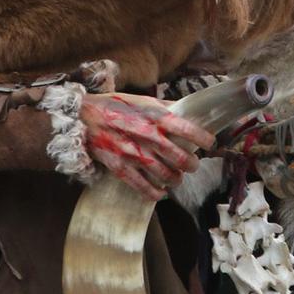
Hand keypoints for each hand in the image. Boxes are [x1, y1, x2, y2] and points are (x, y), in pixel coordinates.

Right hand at [79, 92, 212, 200]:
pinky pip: (144, 187)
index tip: (210, 143)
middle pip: (180, 158)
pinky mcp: (121, 167)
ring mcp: (134, 153)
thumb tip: (187, 111)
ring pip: (166, 175)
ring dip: (176, 179)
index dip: (204, 139)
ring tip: (177, 177)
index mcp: (155, 117)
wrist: (83, 117)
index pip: (187, 130)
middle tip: (192, 164)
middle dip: (191, 164)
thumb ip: (166, 108)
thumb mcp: (143, 100)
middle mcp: (147, 136)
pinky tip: (162, 192)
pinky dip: (157, 193)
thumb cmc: (116, 106)